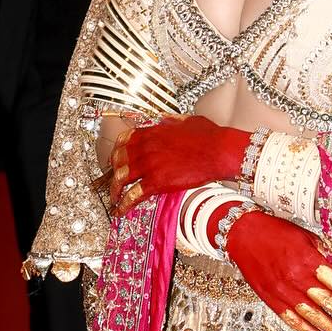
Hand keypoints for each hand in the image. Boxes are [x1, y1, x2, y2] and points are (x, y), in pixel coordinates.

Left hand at [110, 116, 247, 213]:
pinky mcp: (157, 182)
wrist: (219, 151)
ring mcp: (149, 165)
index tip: (116, 159)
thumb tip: (167, 120)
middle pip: (118, 160)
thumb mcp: (186, 121)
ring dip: (114, 190)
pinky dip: (124, 204)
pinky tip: (121, 211)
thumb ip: (171, 121)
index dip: (117, 152)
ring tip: (114, 199)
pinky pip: (133, 195)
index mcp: (151, 132)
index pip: (124, 141)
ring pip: (120, 178)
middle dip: (112, 172)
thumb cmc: (209, 136)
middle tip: (113, 181)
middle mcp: (145, 147)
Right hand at [223, 208, 331, 330]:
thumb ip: (323, 256)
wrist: (242, 234)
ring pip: (313, 316)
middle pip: (330, 304)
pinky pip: (292, 319)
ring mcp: (283, 291)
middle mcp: (297, 278)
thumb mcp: (306, 238)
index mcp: (309, 261)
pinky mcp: (271, 299)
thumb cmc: (274, 232)